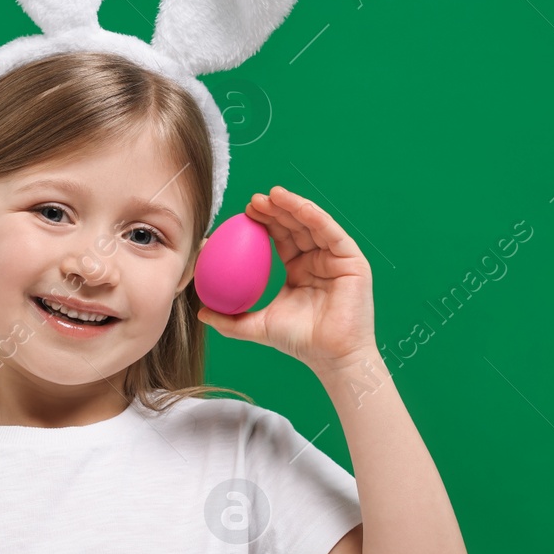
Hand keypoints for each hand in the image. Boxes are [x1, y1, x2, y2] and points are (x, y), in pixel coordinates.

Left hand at [197, 186, 375, 375]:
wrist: (330, 358)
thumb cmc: (298, 342)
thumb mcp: (256, 326)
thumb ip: (230, 319)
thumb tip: (201, 312)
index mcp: (298, 269)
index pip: (280, 238)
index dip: (262, 223)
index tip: (242, 213)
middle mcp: (318, 260)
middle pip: (295, 226)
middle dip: (275, 209)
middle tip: (252, 201)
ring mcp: (336, 259)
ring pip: (312, 224)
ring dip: (292, 206)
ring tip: (271, 195)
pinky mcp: (352, 261)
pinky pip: (331, 232)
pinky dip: (313, 216)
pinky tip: (296, 206)